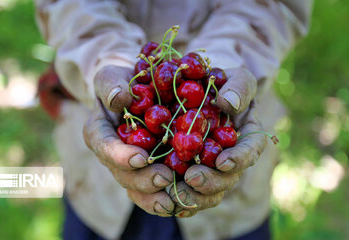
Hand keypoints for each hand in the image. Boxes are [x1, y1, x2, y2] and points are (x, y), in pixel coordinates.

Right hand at [83, 65, 174, 215]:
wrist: (134, 92)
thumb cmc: (120, 82)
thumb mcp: (112, 76)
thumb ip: (111, 84)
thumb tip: (121, 98)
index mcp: (99, 133)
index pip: (105, 147)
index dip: (121, 156)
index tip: (141, 157)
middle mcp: (113, 155)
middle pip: (123, 175)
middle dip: (143, 180)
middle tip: (165, 178)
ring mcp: (129, 166)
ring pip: (138, 189)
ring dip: (155, 197)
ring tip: (174, 201)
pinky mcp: (147, 170)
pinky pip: (153, 190)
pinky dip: (167, 198)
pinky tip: (183, 202)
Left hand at [169, 68, 266, 216]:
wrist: (201, 90)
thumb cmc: (224, 83)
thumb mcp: (236, 78)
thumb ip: (238, 87)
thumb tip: (228, 103)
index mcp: (246, 136)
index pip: (250, 150)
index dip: (239, 159)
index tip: (223, 161)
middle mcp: (230, 157)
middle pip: (227, 178)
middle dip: (211, 181)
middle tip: (192, 177)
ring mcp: (210, 168)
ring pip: (208, 191)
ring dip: (193, 195)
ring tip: (174, 192)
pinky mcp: (189, 172)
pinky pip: (187, 192)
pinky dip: (177, 198)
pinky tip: (164, 199)